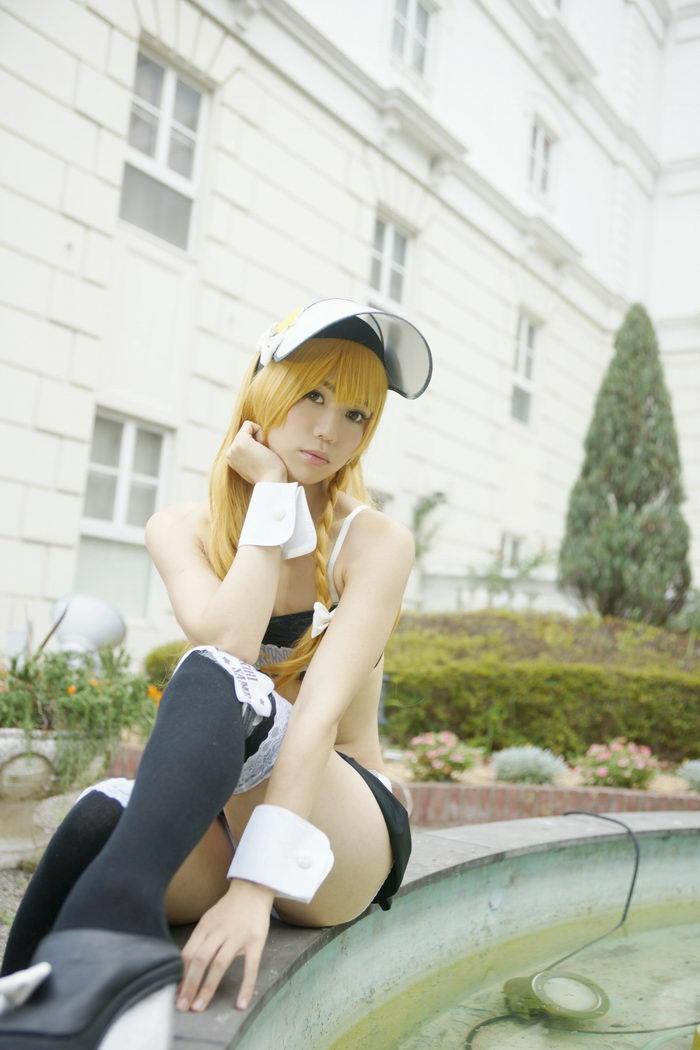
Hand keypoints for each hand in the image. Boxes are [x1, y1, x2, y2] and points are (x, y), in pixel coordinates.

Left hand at [177, 880, 275, 1012]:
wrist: (253, 889)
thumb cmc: (228, 910)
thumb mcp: (209, 920)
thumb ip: (199, 942)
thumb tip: (185, 971)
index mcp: (205, 926)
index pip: (188, 953)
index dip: (181, 975)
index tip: (176, 995)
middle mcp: (219, 931)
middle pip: (200, 959)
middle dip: (189, 985)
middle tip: (182, 1007)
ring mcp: (238, 936)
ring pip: (219, 964)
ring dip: (208, 987)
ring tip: (199, 1007)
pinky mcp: (256, 940)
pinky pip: (251, 966)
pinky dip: (245, 986)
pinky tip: (240, 1004)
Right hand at [226, 421, 287, 484]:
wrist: (273, 482)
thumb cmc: (271, 474)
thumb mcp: (256, 463)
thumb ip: (249, 454)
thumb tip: (255, 444)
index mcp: (232, 459)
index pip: (242, 439)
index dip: (255, 443)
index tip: (260, 458)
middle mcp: (229, 453)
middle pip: (244, 432)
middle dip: (256, 439)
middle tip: (262, 456)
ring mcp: (233, 448)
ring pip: (247, 428)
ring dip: (258, 437)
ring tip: (262, 453)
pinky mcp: (241, 443)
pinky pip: (249, 424)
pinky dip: (259, 432)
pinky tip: (262, 447)